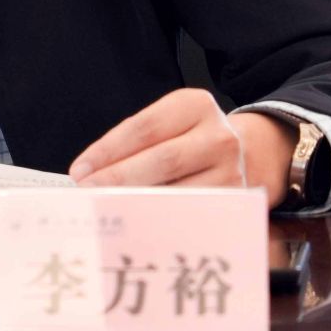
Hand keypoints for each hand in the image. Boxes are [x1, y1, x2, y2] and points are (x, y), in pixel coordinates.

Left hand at [68, 88, 293, 207]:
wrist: (251, 153)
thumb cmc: (193, 139)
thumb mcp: (171, 123)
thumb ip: (136, 142)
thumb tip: (89, 174)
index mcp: (195, 105)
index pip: (143, 127)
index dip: (107, 150)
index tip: (80, 170)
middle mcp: (218, 135)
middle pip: (160, 159)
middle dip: (118, 179)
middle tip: (87, 194)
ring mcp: (231, 170)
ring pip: (176, 191)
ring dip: (136, 204)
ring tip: (106, 212)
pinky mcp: (235, 201)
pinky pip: (190, 213)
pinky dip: (160, 221)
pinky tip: (137, 225)